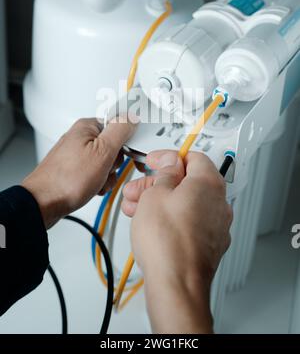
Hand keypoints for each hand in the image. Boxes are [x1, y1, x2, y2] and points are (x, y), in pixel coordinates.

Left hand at [22, 117, 135, 227]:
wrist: (43, 204)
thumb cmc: (66, 179)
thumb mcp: (102, 151)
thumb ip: (120, 130)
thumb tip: (131, 118)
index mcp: (88, 127)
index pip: (119, 126)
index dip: (128, 142)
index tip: (131, 154)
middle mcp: (81, 138)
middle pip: (114, 147)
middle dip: (115, 163)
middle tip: (106, 169)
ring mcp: (77, 155)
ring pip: (106, 163)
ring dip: (107, 176)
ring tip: (97, 181)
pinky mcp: (74, 170)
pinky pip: (96, 174)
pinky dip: (98, 183)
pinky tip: (92, 187)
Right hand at [123, 150, 231, 333]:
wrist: (176, 284)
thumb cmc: (168, 242)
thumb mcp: (155, 194)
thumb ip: (165, 172)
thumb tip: (170, 163)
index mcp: (209, 183)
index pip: (193, 157)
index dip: (169, 157)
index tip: (153, 161)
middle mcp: (219, 203)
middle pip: (188, 181)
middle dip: (158, 183)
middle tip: (137, 189)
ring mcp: (216, 225)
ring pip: (186, 203)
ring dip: (160, 201)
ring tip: (135, 208)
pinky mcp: (209, 244)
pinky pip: (189, 222)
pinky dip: (171, 218)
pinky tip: (150, 224)